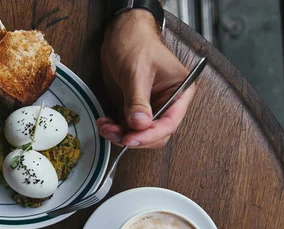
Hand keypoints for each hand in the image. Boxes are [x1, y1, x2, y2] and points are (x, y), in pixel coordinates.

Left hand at [99, 10, 196, 148]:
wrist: (120, 35)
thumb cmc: (136, 44)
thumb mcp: (136, 72)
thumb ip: (138, 100)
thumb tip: (140, 124)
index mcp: (179, 91)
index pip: (170, 122)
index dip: (151, 134)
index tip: (132, 138)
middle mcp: (167, 102)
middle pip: (156, 133)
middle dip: (134, 137)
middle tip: (115, 134)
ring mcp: (150, 107)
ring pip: (140, 133)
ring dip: (121, 135)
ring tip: (105, 127)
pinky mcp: (134, 109)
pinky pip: (127, 128)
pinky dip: (115, 129)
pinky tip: (105, 123)